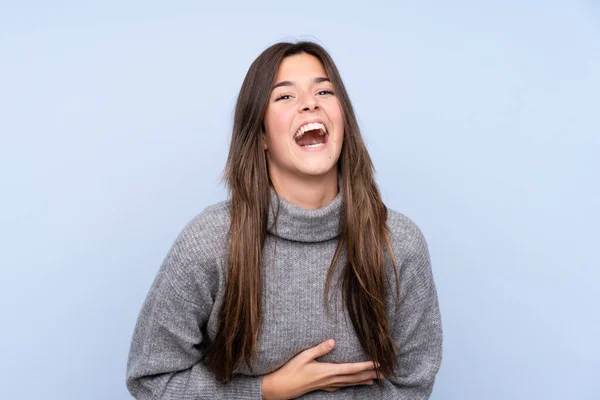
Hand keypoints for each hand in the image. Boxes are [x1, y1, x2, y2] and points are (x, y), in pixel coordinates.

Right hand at [261, 339, 379, 399]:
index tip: (378, 363)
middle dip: (370, 374)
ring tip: (375, 380)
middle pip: (354, 378)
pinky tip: (354, 384)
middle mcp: (330, 380)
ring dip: (363, 381)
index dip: (366, 366)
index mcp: (327, 371)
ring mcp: (327, 385)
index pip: (352, 369)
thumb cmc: (290, 370)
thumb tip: (333, 341)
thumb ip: (319, 349)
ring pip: (349, 383)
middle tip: (384, 372)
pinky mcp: (323, 387)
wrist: (280, 387)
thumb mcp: (303, 356)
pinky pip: (341, 386)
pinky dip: (351, 384)